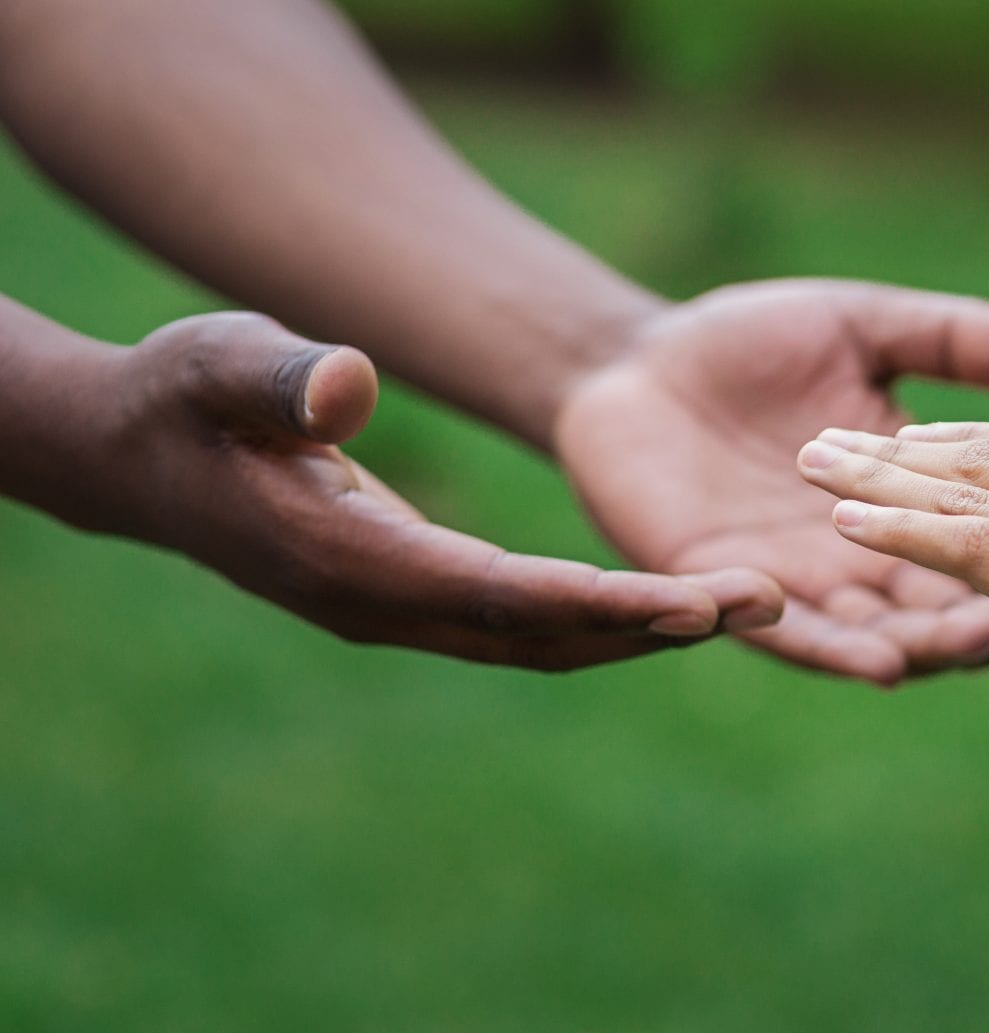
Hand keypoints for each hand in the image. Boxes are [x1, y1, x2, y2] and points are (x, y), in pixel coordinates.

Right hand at [76, 312, 781, 669]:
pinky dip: (608, 620)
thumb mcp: (219, 364)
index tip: (695, 606)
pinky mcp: (416, 601)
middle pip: (544, 634)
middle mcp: (385, 605)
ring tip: (761, 605)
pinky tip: (681, 601)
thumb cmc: (185, 399)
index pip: (497, 594)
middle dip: (657, 625)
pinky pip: (529, 625)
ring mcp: (401, 613)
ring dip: (648, 629)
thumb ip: (280, 377)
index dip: (600, 603)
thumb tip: (349, 388)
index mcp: (349, 557)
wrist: (143, 458)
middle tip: (774, 604)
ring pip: (545, 640)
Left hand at [553, 280, 988, 684]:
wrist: (633, 363)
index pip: (986, 537)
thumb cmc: (754, 343)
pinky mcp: (730, 593)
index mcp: (912, 496)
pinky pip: (787, 634)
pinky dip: (831, 648)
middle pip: (941, 608)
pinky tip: (872, 657)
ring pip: (876, 635)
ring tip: (959, 647)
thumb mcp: (867, 330)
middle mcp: (867, 556)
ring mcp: (800, 581)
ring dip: (921, 648)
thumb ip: (956, 343)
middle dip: (983, 622)